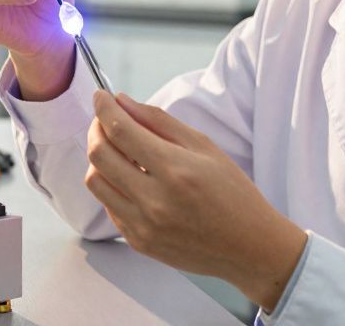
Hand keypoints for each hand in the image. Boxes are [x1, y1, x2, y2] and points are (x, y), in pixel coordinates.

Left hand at [85, 92, 306, 310]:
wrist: (249, 248)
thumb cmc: (233, 193)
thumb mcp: (204, 147)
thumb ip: (159, 121)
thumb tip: (123, 102)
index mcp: (175, 169)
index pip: (120, 129)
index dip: (104, 107)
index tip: (101, 96)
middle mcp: (154, 200)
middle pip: (99, 155)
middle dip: (96, 128)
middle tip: (105, 120)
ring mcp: (143, 225)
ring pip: (95, 182)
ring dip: (99, 158)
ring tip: (116, 149)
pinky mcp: (139, 242)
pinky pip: (108, 206)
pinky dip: (111, 185)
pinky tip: (128, 177)